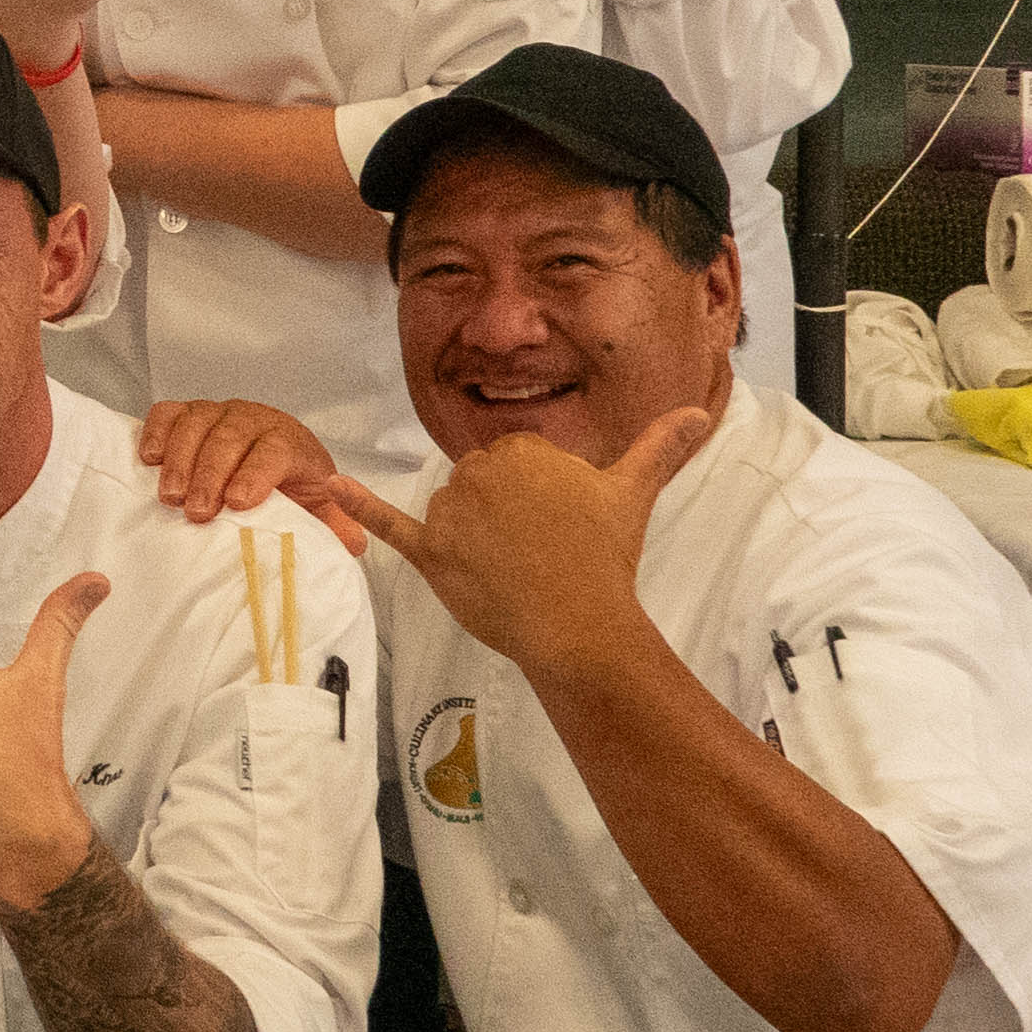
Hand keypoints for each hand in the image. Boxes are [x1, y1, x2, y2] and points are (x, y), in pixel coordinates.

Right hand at [138, 399, 337, 521]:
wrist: (273, 458)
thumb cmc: (291, 486)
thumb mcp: (318, 507)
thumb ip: (335, 525)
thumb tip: (352, 543)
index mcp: (289, 441)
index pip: (275, 448)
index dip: (256, 473)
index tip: (238, 502)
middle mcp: (253, 419)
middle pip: (230, 436)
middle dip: (211, 474)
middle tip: (197, 512)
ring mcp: (218, 413)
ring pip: (197, 422)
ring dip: (180, 458)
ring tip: (170, 496)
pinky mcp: (189, 414)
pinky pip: (169, 412)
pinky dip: (156, 431)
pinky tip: (148, 459)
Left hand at [302, 404, 710, 678]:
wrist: (577, 622)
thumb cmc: (605, 557)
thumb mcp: (633, 491)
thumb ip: (661, 446)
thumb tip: (701, 409)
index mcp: (520, 450)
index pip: (516, 463)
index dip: (538, 498)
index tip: (559, 525)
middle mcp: (478, 472)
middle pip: (481, 485)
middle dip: (505, 515)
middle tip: (540, 551)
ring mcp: (452, 514)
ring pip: (454, 514)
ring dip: (474, 536)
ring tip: (515, 568)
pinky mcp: (432, 554)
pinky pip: (392, 525)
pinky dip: (360, 506)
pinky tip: (330, 489)